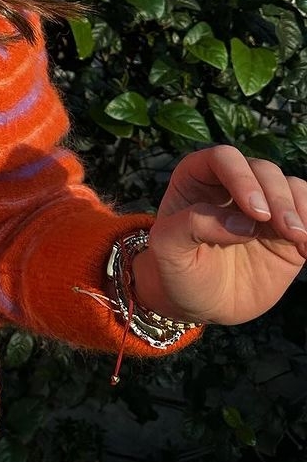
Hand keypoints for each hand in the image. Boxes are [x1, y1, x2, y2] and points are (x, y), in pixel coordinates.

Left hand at [132, 144, 306, 325]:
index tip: (255, 212)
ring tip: (298, 237)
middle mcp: (232, 185)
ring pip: (290, 186)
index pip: (224, 158)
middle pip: (263, 170)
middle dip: (277, 197)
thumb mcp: (167, 249)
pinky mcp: (286, 230)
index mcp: (197, 178)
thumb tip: (244, 224)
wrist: (200, 303)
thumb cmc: (176, 270)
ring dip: (298, 208)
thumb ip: (193, 226)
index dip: (242, 178)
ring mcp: (262, 206)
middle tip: (285, 230)